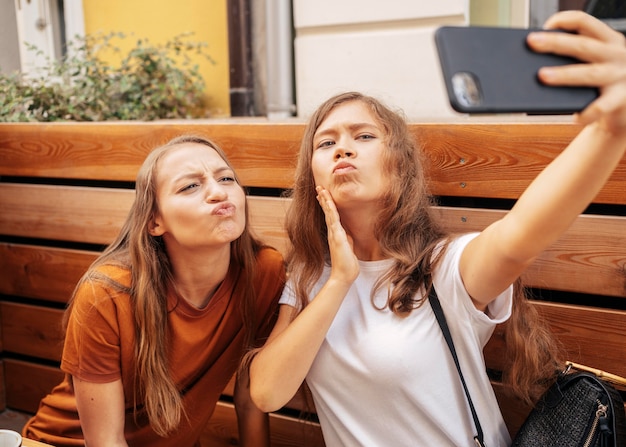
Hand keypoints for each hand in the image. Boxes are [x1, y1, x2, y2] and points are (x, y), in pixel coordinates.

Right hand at [316, 185, 358, 284]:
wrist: (344, 275)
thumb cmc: (347, 264)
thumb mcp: (348, 248)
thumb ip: (347, 239)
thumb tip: (347, 234)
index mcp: (336, 234)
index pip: (330, 216)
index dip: (327, 205)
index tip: (323, 195)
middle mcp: (333, 232)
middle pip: (327, 212)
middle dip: (323, 199)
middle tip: (319, 187)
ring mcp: (334, 234)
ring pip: (329, 213)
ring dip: (325, 200)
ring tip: (321, 190)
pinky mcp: (337, 236)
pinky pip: (333, 219)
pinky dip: (330, 209)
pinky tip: (328, 201)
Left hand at [527, 10, 625, 133]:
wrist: (625, 106)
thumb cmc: (601, 82)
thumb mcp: (593, 62)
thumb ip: (574, 56)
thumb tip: (536, 58)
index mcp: (608, 40)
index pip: (585, 22)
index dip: (564, 20)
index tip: (544, 26)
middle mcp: (616, 55)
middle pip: (583, 46)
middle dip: (556, 43)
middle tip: (532, 42)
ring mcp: (619, 76)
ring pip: (589, 73)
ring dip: (565, 75)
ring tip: (542, 76)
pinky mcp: (621, 98)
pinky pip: (602, 106)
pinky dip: (587, 112)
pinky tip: (575, 117)